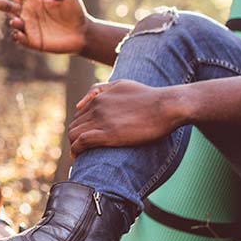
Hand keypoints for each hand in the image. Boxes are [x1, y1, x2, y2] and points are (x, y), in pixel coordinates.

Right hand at [0, 0, 89, 54]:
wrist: (84, 33)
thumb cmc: (76, 11)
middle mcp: (26, 13)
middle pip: (5, 5)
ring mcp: (28, 27)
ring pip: (12, 22)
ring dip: (13, 21)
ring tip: (17, 21)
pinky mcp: (33, 41)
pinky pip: (20, 38)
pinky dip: (17, 36)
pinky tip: (19, 33)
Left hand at [66, 80, 181, 155]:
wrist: (167, 106)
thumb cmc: (149, 97)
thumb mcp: (121, 84)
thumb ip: (98, 89)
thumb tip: (79, 104)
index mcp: (99, 97)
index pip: (78, 116)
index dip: (79, 129)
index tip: (82, 139)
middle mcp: (96, 107)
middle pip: (73, 125)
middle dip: (74, 139)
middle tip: (81, 150)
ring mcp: (102, 120)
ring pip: (74, 134)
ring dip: (74, 146)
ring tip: (78, 155)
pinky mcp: (109, 134)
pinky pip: (82, 142)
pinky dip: (76, 150)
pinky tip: (78, 156)